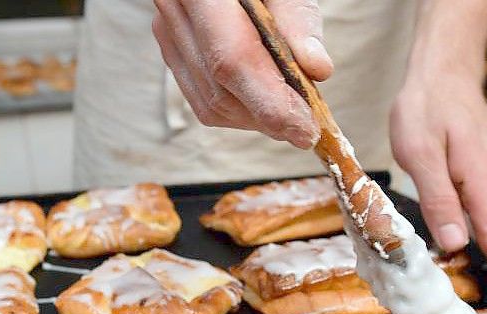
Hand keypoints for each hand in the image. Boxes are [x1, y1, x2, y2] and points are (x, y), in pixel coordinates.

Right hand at [152, 0, 331, 147]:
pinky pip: (205, 101)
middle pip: (221, 90)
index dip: (270, 102)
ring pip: (212, 105)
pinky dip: (242, 111)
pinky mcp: (174, 52)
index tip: (306, 130)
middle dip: (269, 115)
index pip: (232, 60)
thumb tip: (317, 70)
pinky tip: (268, 100)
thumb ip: (300, 21)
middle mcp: (174, 11)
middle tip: (310, 123)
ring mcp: (169, 33)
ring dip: (258, 118)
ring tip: (293, 109)